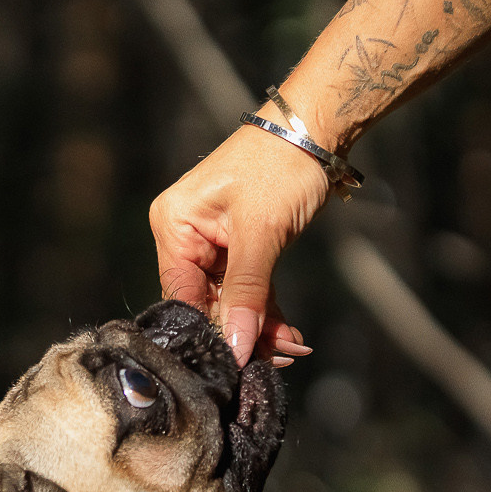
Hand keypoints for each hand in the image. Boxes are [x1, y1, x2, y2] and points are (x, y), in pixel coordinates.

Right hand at [149, 115, 328, 364]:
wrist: (316, 129)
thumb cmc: (281, 166)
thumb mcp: (262, 233)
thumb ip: (247, 293)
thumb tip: (237, 347)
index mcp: (174, 226)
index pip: (181, 294)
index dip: (209, 330)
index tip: (238, 362)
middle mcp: (185, 236)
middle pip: (205, 302)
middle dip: (242, 331)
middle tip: (279, 359)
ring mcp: (211, 243)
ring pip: (229, 300)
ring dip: (260, 327)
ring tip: (292, 350)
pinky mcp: (238, 247)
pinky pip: (247, 289)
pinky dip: (267, 311)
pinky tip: (289, 334)